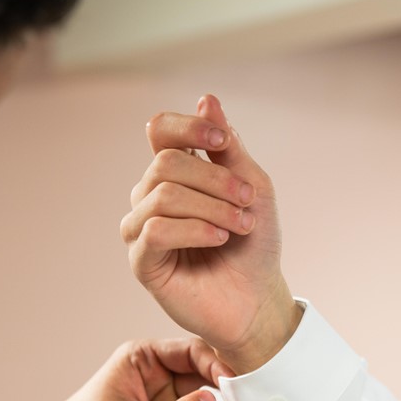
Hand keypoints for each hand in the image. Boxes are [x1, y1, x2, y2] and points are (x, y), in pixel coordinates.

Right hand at [121, 94, 302, 374]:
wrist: (258, 300)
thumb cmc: (255, 245)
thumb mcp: (252, 188)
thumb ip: (228, 148)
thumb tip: (206, 100)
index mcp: (175, 175)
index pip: (160, 131)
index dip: (187, 128)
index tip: (222, 142)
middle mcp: (151, 197)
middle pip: (165, 163)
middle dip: (215, 179)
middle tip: (248, 202)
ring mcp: (142, 230)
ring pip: (161, 195)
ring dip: (212, 207)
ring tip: (241, 226)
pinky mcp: (142, 263)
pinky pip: (154, 230)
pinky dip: (194, 230)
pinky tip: (220, 239)